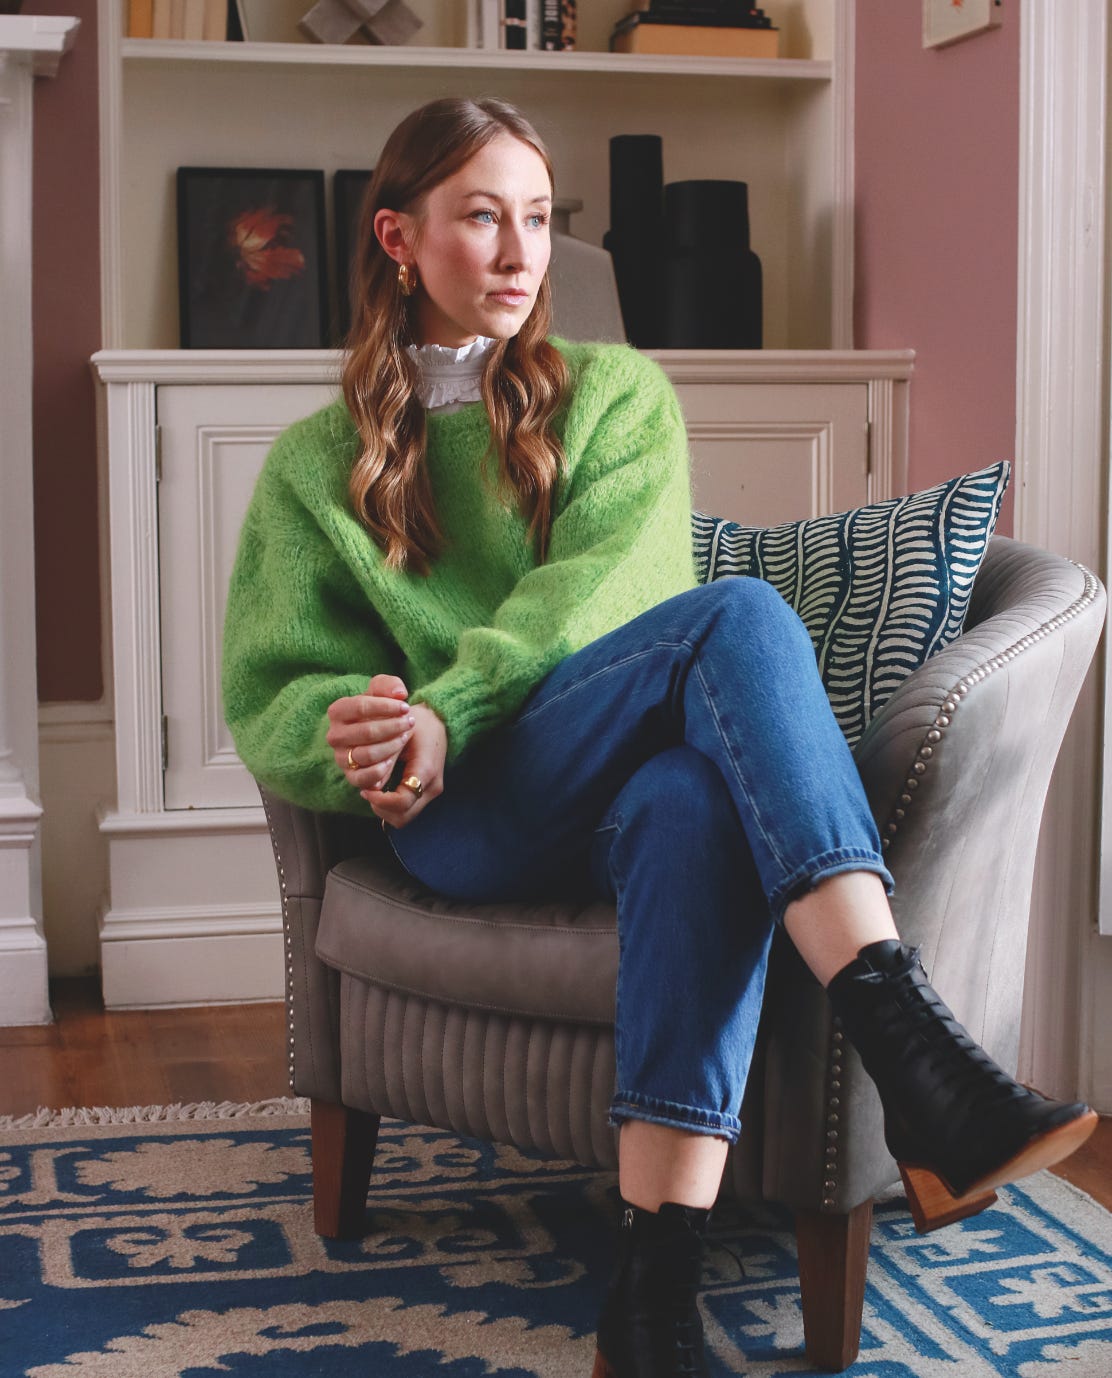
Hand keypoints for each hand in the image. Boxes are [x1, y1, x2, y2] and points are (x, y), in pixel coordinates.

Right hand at [327, 674, 413, 792]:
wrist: (377, 732)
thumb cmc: (379, 709)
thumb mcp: (383, 690)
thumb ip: (389, 685)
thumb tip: (398, 694)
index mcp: (338, 711)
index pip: (360, 706)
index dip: (386, 707)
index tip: (406, 707)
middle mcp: (335, 735)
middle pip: (367, 732)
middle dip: (393, 727)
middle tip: (410, 723)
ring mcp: (341, 757)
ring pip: (367, 754)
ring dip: (392, 746)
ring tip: (405, 737)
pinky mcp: (350, 775)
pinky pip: (362, 778)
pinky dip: (379, 771)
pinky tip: (392, 761)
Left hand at [361, 702, 446, 828]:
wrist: (439, 718)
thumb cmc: (417, 722)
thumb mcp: (398, 734)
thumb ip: (386, 759)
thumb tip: (371, 786)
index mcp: (426, 771)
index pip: (401, 802)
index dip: (379, 800)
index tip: (365, 789)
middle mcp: (432, 786)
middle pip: (402, 817)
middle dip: (380, 808)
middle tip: (367, 791)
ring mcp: (433, 790)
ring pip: (404, 817)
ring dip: (385, 809)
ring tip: (373, 791)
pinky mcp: (429, 791)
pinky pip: (408, 809)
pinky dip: (393, 805)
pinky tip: (383, 789)